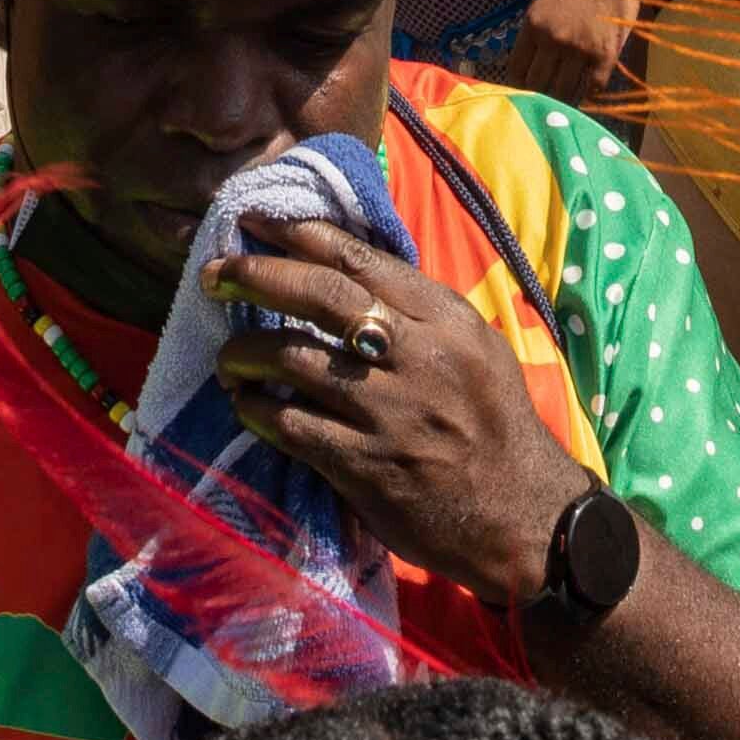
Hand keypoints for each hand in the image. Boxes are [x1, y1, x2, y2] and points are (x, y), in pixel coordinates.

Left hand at [207, 222, 597, 605]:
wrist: (524, 518)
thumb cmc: (496, 426)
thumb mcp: (478, 349)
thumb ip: (421, 311)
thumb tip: (349, 271)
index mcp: (447, 320)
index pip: (360, 261)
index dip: (298, 235)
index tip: (255, 222)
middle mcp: (419, 357)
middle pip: (321, 297)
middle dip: (257, 278)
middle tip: (215, 276)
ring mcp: (389, 413)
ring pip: (295, 360)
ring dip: (245, 353)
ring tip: (227, 358)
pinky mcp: (365, 465)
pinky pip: (292, 426)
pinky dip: (258, 411)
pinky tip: (246, 407)